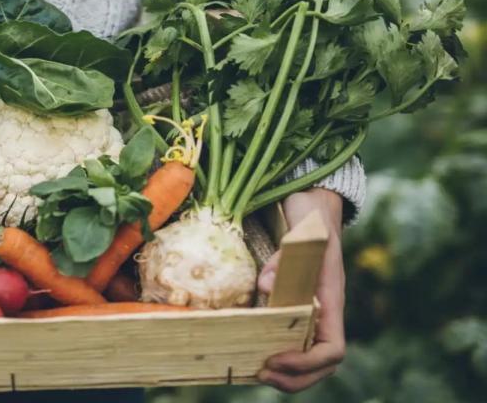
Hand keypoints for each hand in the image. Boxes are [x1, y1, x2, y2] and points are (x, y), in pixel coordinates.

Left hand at [256, 188, 345, 392]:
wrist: (314, 208)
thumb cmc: (312, 220)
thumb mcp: (304, 233)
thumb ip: (288, 257)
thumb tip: (264, 287)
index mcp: (331, 301)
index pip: (333, 349)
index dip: (306, 362)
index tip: (275, 359)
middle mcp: (325, 313)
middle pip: (322, 365)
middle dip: (295, 378)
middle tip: (261, 374)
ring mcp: (313, 313)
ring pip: (309, 359)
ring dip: (287, 375)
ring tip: (257, 373)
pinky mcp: (296, 308)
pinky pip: (293, 342)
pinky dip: (278, 357)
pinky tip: (253, 355)